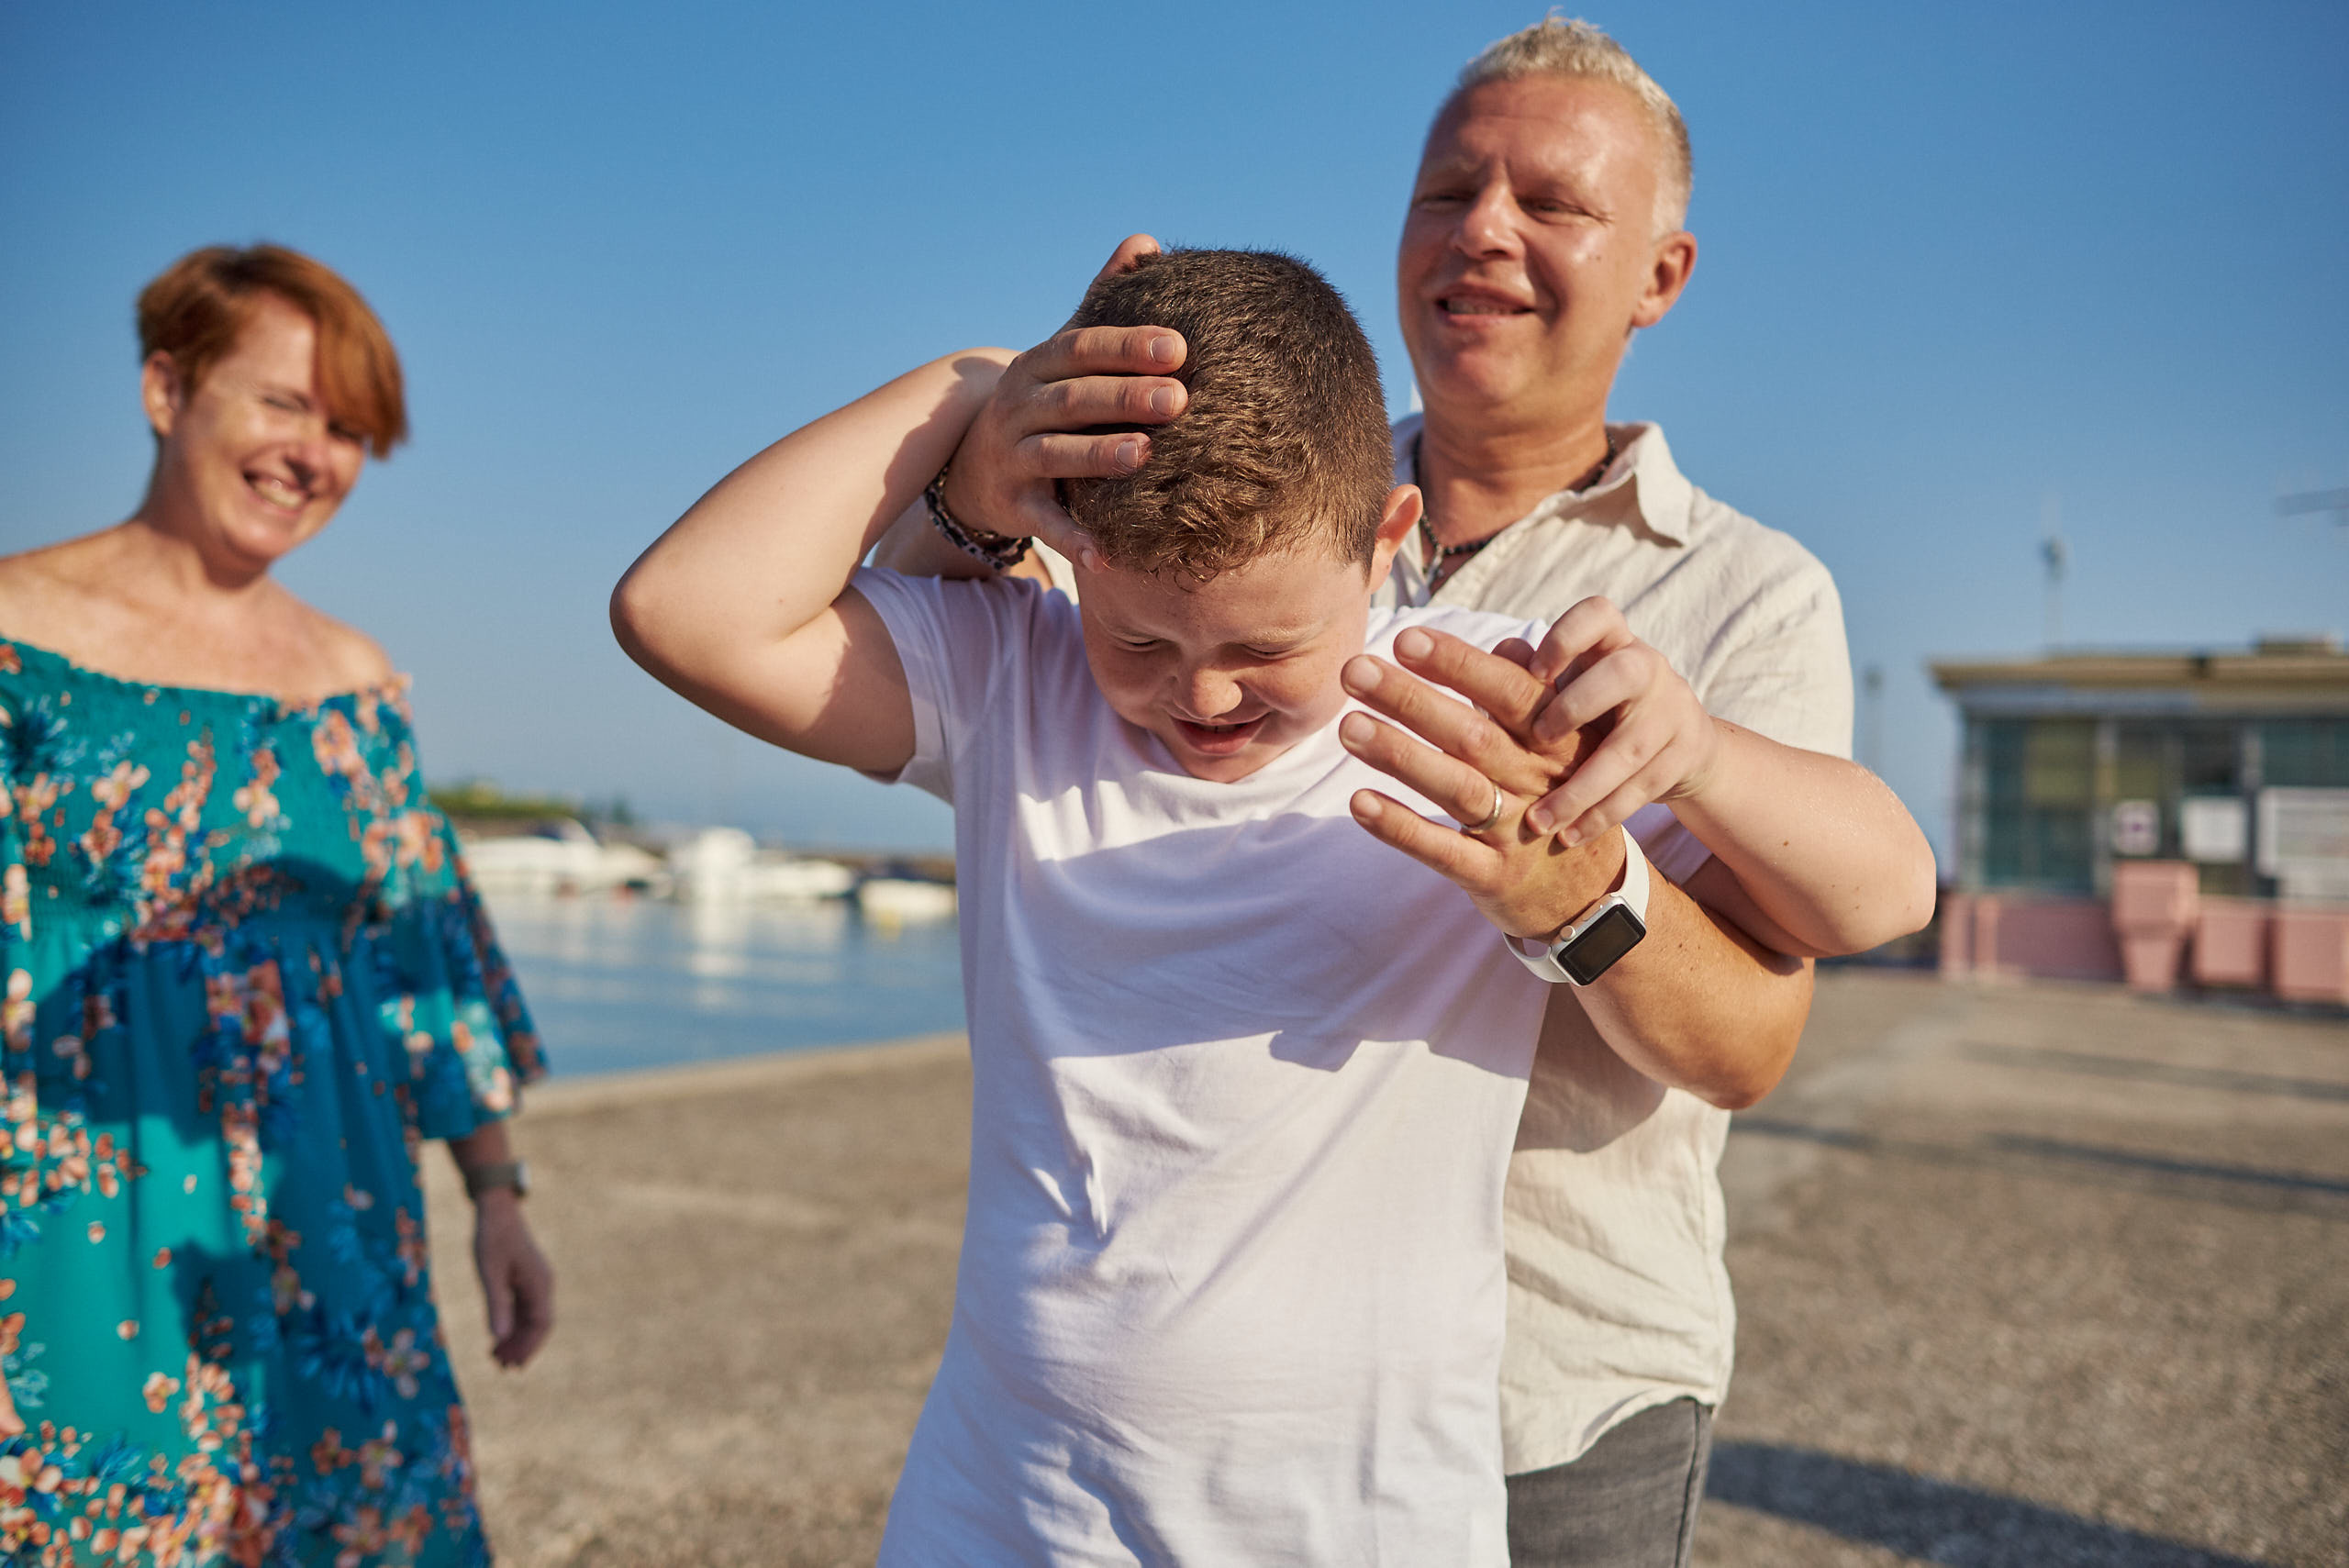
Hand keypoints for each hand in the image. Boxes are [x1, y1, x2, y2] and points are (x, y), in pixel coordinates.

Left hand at [472, 1190, 553, 1367]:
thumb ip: (495, 1304)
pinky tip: (497, 1337)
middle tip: (502, 1368)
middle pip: (539, 1324)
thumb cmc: (492, 1238)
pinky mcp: (525, 1280)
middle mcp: (543, 1284)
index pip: (542, 1323)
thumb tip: (499, 1337)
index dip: (530, 1347)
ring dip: (517, 1339)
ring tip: (497, 1358)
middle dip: (522, 1347)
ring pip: (531, 1318)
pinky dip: (512, 1325)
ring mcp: (535, 1282)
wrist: (497, 1210)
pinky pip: (523, 1309)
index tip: (514, 1365)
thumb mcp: (489, 1272)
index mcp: (540, 1283)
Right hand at [938, 234, 1186, 568]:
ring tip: (1143, 455)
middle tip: (1179, 397)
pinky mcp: (1014, 507)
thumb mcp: (1064, 352)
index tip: (1178, 346)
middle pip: (1071, 399)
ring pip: (1054, 455)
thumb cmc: (1042, 401)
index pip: (1081, 348)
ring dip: (1097, 456)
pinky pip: (1045, 523)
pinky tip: (1108, 555)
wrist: (971, 462)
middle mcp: (1019, 408)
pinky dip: (1074, 541)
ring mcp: (1012, 458)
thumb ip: (1104, 301)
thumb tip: (1146, 242)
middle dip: (1124, 397)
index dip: (1126, 346)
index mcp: (1038, 366)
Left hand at [1338, 626, 1624, 942]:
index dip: (1458, 664)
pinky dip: (1403, 828)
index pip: (1507, 691)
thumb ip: (1528, 694)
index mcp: (1554, 738)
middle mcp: (1536, 780)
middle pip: (1471, 734)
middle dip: (1411, 699)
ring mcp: (1515, 831)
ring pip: (1456, 787)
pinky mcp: (1493, 876)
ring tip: (1349, 727)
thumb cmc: (1558, 797)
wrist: (1592, 892)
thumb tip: (1504, 642)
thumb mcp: (1560, 744)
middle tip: (1354, 670)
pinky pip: (1444, 851)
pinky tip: (1359, 803)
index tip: (1405, 638)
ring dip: (1400, 756)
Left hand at [1520, 596, 1720, 844]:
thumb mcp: (1567, 685)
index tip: (1534, 671)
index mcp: (1613, 641)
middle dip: (1577, 706)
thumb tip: (1491, 656)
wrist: (1678, 743)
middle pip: (1624, 673)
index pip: (1598, 615)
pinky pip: (1642, 789)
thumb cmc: (1597, 706)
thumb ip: (1526, 676)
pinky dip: (1601, 816)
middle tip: (1538, 737)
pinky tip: (1569, 836)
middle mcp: (1647, 668)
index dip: (1567, 637)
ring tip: (1539, 821)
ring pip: (1628, 749)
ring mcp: (1672, 712)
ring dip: (1580, 789)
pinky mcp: (1684, 755)